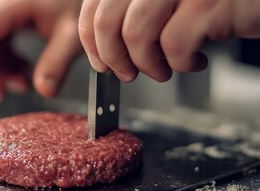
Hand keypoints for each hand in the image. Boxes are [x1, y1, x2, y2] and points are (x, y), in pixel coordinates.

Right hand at [0, 0, 81, 106]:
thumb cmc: (76, 4)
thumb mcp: (72, 35)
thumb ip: (58, 62)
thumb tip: (44, 91)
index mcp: (12, 3)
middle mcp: (1, 5)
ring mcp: (2, 12)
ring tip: (19, 85)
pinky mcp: (8, 20)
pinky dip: (3, 62)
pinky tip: (22, 72)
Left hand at [79, 0, 259, 82]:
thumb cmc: (207, 2)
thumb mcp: (161, 3)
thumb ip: (130, 13)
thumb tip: (102, 47)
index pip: (94, 6)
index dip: (91, 40)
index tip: (100, 61)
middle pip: (107, 22)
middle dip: (114, 59)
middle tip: (126, 73)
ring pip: (136, 36)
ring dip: (147, 65)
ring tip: (164, 69)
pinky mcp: (205, 4)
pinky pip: (174, 46)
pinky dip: (181, 65)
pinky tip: (194, 61)